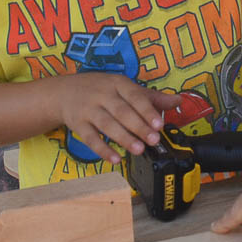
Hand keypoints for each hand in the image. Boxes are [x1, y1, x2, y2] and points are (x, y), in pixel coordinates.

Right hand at [54, 73, 180, 164]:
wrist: (64, 92)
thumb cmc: (101, 89)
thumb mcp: (124, 87)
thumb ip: (151, 97)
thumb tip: (178, 101)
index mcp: (118, 83)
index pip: (135, 96)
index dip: (147, 111)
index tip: (159, 124)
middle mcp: (103, 94)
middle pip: (122, 111)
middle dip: (139, 126)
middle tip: (153, 140)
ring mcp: (88, 109)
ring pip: (107, 125)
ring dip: (123, 138)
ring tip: (139, 150)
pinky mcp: (78, 124)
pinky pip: (90, 139)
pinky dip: (103, 150)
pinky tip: (115, 159)